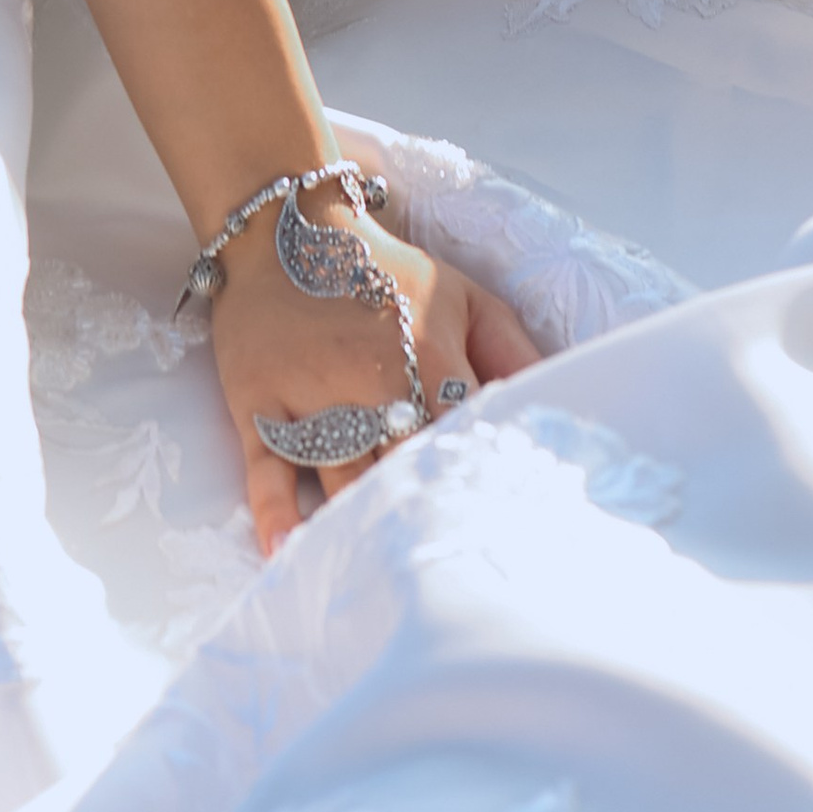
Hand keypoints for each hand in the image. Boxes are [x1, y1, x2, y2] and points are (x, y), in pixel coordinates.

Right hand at [203, 187, 539, 555]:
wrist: (282, 224)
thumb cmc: (381, 270)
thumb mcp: (461, 294)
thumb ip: (512, 352)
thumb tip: (555, 405)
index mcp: (429, 353)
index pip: (462, 439)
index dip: (476, 489)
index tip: (491, 537)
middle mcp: (370, 378)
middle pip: (403, 469)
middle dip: (420, 521)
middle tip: (438, 587)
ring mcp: (309, 392)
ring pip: (339, 476)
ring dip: (355, 529)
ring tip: (375, 585)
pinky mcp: (257, 398)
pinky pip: (266, 465)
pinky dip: (276, 512)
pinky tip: (289, 551)